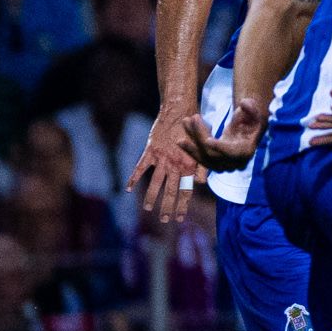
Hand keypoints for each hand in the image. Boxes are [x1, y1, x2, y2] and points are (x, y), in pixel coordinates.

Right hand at [130, 112, 202, 229]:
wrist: (180, 110)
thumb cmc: (195, 128)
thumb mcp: (203, 147)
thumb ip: (202, 167)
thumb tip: (201, 184)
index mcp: (189, 165)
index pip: (186, 191)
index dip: (183, 205)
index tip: (180, 219)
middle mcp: (175, 164)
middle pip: (171, 190)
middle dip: (168, 207)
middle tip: (165, 220)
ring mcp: (161, 158)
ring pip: (155, 183)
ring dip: (151, 197)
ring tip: (148, 210)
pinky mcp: (150, 151)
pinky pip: (140, 167)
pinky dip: (133, 178)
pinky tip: (127, 189)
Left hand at [186, 99, 267, 173]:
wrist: (247, 135)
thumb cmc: (252, 124)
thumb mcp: (255, 115)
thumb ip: (252, 109)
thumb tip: (244, 103)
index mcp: (245, 152)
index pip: (232, 153)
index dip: (220, 148)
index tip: (207, 140)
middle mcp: (233, 163)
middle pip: (212, 153)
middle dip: (200, 135)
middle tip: (193, 117)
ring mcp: (222, 165)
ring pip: (203, 156)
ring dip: (191, 140)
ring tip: (185, 121)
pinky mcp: (213, 163)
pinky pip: (199, 158)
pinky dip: (190, 149)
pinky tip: (180, 140)